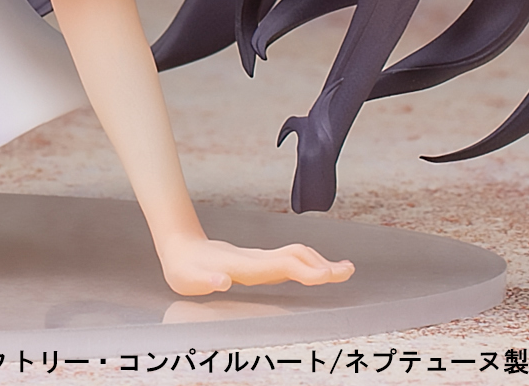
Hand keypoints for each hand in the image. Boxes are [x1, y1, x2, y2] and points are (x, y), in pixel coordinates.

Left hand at [156, 233, 353, 295]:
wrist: (179, 246)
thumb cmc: (184, 268)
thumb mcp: (188, 278)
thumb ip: (206, 279)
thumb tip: (221, 281)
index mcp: (244, 265)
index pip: (281, 266)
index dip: (305, 271)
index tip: (327, 275)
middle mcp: (256, 259)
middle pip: (296, 257)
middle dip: (322, 264)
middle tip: (348, 271)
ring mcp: (259, 258)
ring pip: (296, 254)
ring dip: (320, 261)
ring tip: (344, 270)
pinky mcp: (259, 260)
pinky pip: (290, 258)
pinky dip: (310, 263)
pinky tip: (319, 270)